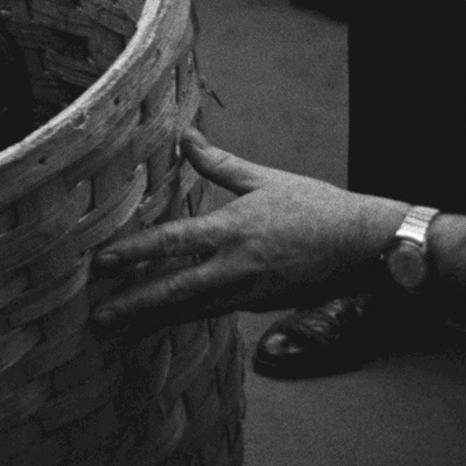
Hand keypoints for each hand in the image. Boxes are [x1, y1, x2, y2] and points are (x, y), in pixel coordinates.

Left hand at [92, 129, 405, 328]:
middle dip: (136, 305)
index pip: (173, 242)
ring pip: (193, 310)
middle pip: (176, 290)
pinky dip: (185, 318)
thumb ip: (217, 162)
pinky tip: (161, 323)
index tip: (102, 261)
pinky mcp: (260, 305)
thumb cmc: (316, 207)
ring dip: (155, 321)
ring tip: (121, 331)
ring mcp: (250, 292)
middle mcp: (237, 267)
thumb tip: (183, 134)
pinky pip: (214, 312)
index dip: (135, 252)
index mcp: (233, 230)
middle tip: (99, 317)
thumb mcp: (264, 179)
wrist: (366, 245)